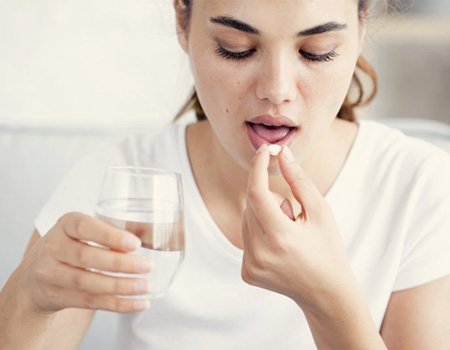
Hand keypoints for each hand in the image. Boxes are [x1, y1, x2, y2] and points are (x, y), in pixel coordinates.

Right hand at [17, 213, 152, 313]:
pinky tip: (138, 303)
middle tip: (148, 266)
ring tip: (145, 286)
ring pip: (87, 282)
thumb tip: (150, 233)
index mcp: (65, 224)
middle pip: (86, 257)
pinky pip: (89, 302)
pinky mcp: (56, 297)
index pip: (85, 227)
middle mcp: (53, 247)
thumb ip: (112, 231)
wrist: (35, 275)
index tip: (136, 243)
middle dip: (120, 263)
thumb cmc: (73, 245)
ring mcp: (50, 274)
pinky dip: (117, 304)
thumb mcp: (85, 231)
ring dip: (120, 286)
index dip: (110, 236)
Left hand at [241, 144, 355, 310]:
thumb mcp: (320, 212)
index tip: (264, 150)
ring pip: (246, 220)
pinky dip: (260, 233)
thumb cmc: (328, 248)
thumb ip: (299, 180)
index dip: (258, 167)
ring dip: (264, 216)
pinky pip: (246, 238)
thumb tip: (282, 153)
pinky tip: (280, 247)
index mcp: (280, 237)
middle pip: (251, 205)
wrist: (326, 293)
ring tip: (288, 234)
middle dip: (268, 198)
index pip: (256, 192)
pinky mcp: (246, 272)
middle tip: (292, 214)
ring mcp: (251, 266)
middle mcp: (260, 253)